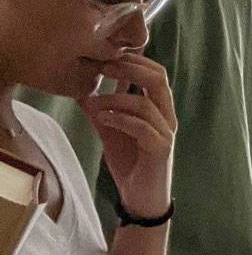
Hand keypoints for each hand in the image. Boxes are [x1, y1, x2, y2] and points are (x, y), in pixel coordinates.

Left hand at [82, 54, 175, 217]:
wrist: (141, 198)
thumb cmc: (131, 163)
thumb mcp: (111, 130)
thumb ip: (102, 109)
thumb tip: (81, 88)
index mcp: (159, 110)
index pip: (156, 73)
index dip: (135, 60)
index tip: (107, 56)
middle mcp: (167, 118)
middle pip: (159, 79)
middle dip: (130, 68)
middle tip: (103, 67)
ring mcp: (166, 134)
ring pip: (147, 103)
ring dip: (117, 98)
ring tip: (94, 102)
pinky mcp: (160, 150)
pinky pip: (142, 127)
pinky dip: (120, 119)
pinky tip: (102, 118)